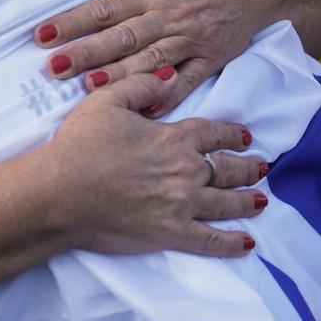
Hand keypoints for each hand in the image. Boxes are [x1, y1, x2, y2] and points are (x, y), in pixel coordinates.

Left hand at [33, 0, 292, 116]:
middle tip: (52, 66)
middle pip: (121, 38)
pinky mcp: (211, 59)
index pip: (106, 7)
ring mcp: (190, 40)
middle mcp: (169, 16)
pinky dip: (167, 96)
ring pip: (148, 62)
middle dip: (85, 53)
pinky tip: (144, 108)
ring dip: (118, 76)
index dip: (72, 20)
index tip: (41, 35)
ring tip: (87, 88)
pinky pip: (187, 82)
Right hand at [39, 68, 267, 257]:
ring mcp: (182, 205)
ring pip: (228, 203)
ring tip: (261, 200)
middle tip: (261, 168)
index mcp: (173, 138)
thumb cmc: (78, 146)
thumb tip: (169, 77)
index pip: (214, 133)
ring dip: (248, 200)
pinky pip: (212, 240)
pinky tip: (247, 243)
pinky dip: (232, 243)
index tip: (244, 136)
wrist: (59, 192)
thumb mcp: (105, 101)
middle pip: (228, 168)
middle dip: (248, 167)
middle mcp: (186, 170)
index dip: (232, 133)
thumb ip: (141, 85)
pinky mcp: (171, 234)